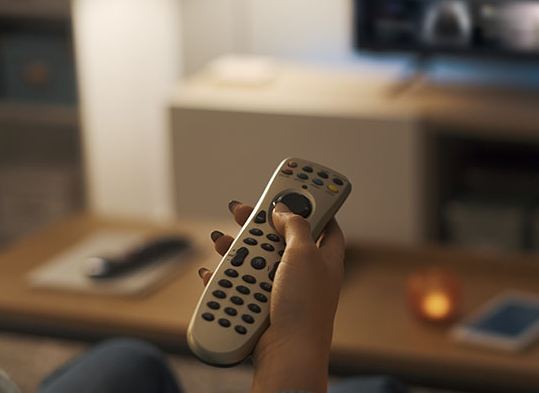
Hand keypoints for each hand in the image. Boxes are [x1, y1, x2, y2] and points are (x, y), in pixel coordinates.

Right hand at [197, 200, 344, 392]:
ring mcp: (282, 290)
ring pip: (255, 260)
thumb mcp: (304, 254)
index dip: (312, 201)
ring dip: (235, 248)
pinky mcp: (262, 307)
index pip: (324, 221)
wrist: (287, 354)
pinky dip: (225, 277)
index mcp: (325, 257)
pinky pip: (240, 285)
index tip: (298, 183)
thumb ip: (296, 226)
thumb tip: (285, 209)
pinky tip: (212, 272)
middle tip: (242, 208)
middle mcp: (305, 272)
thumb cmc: (303, 306)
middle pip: (281, 237)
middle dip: (259, 223)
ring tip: (220, 241)